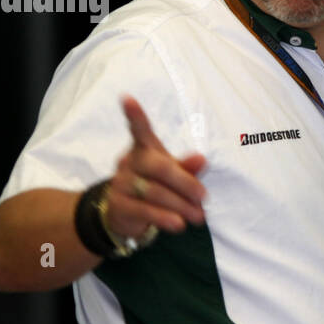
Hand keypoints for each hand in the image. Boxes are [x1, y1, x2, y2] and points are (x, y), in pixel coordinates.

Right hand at [102, 95, 208, 240]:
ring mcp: (121, 183)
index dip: (134, 116)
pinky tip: (179, 224)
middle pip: (159, 167)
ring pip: (155, 192)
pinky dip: (165, 218)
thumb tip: (201, 158)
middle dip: (185, 182)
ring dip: (181, 205)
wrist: (123, 215)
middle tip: (204, 197)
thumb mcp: (173, 176)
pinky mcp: (119, 205)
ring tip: (199, 217)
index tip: (128, 99)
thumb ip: (186, 167)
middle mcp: (129, 162)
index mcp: (143, 149)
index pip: (139, 130)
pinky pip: (145, 211)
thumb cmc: (155, 186)